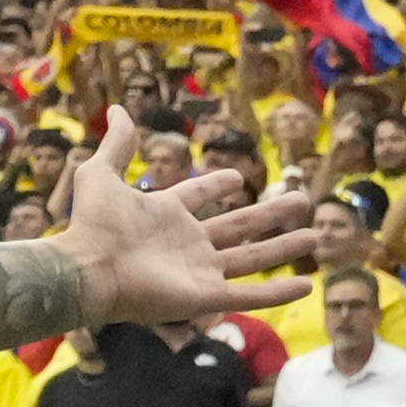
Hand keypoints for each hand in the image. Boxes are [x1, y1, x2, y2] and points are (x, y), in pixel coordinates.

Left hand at [53, 107, 316, 318]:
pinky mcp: (205, 297)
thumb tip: (120, 109)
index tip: (238, 178)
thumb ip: (117, 145)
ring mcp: (198, 272)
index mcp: (164, 215)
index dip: (215, 186)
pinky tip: (307, 286)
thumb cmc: (93, 224)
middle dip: (270, 214)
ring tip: (316, 234)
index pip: (196, 196)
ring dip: (284, 248)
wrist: (90, 268)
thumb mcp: (102, 174)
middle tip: (301, 200)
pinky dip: (278, 293)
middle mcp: (186, 244)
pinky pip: (250, 296)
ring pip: (252, 258)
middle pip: (238, 226)